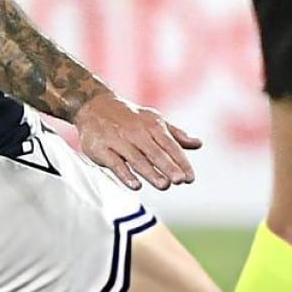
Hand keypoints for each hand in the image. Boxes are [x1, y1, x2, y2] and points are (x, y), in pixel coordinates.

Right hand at [73, 93, 201, 192]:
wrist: (93, 106)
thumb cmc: (129, 117)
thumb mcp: (154, 121)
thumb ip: (175, 135)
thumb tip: (198, 144)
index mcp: (152, 125)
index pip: (170, 145)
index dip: (181, 162)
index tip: (190, 178)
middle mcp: (136, 132)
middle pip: (154, 152)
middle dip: (168, 167)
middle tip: (179, 181)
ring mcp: (117, 140)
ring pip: (136, 159)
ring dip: (150, 172)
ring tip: (164, 185)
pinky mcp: (101, 148)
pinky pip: (114, 163)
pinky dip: (125, 174)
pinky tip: (135, 185)